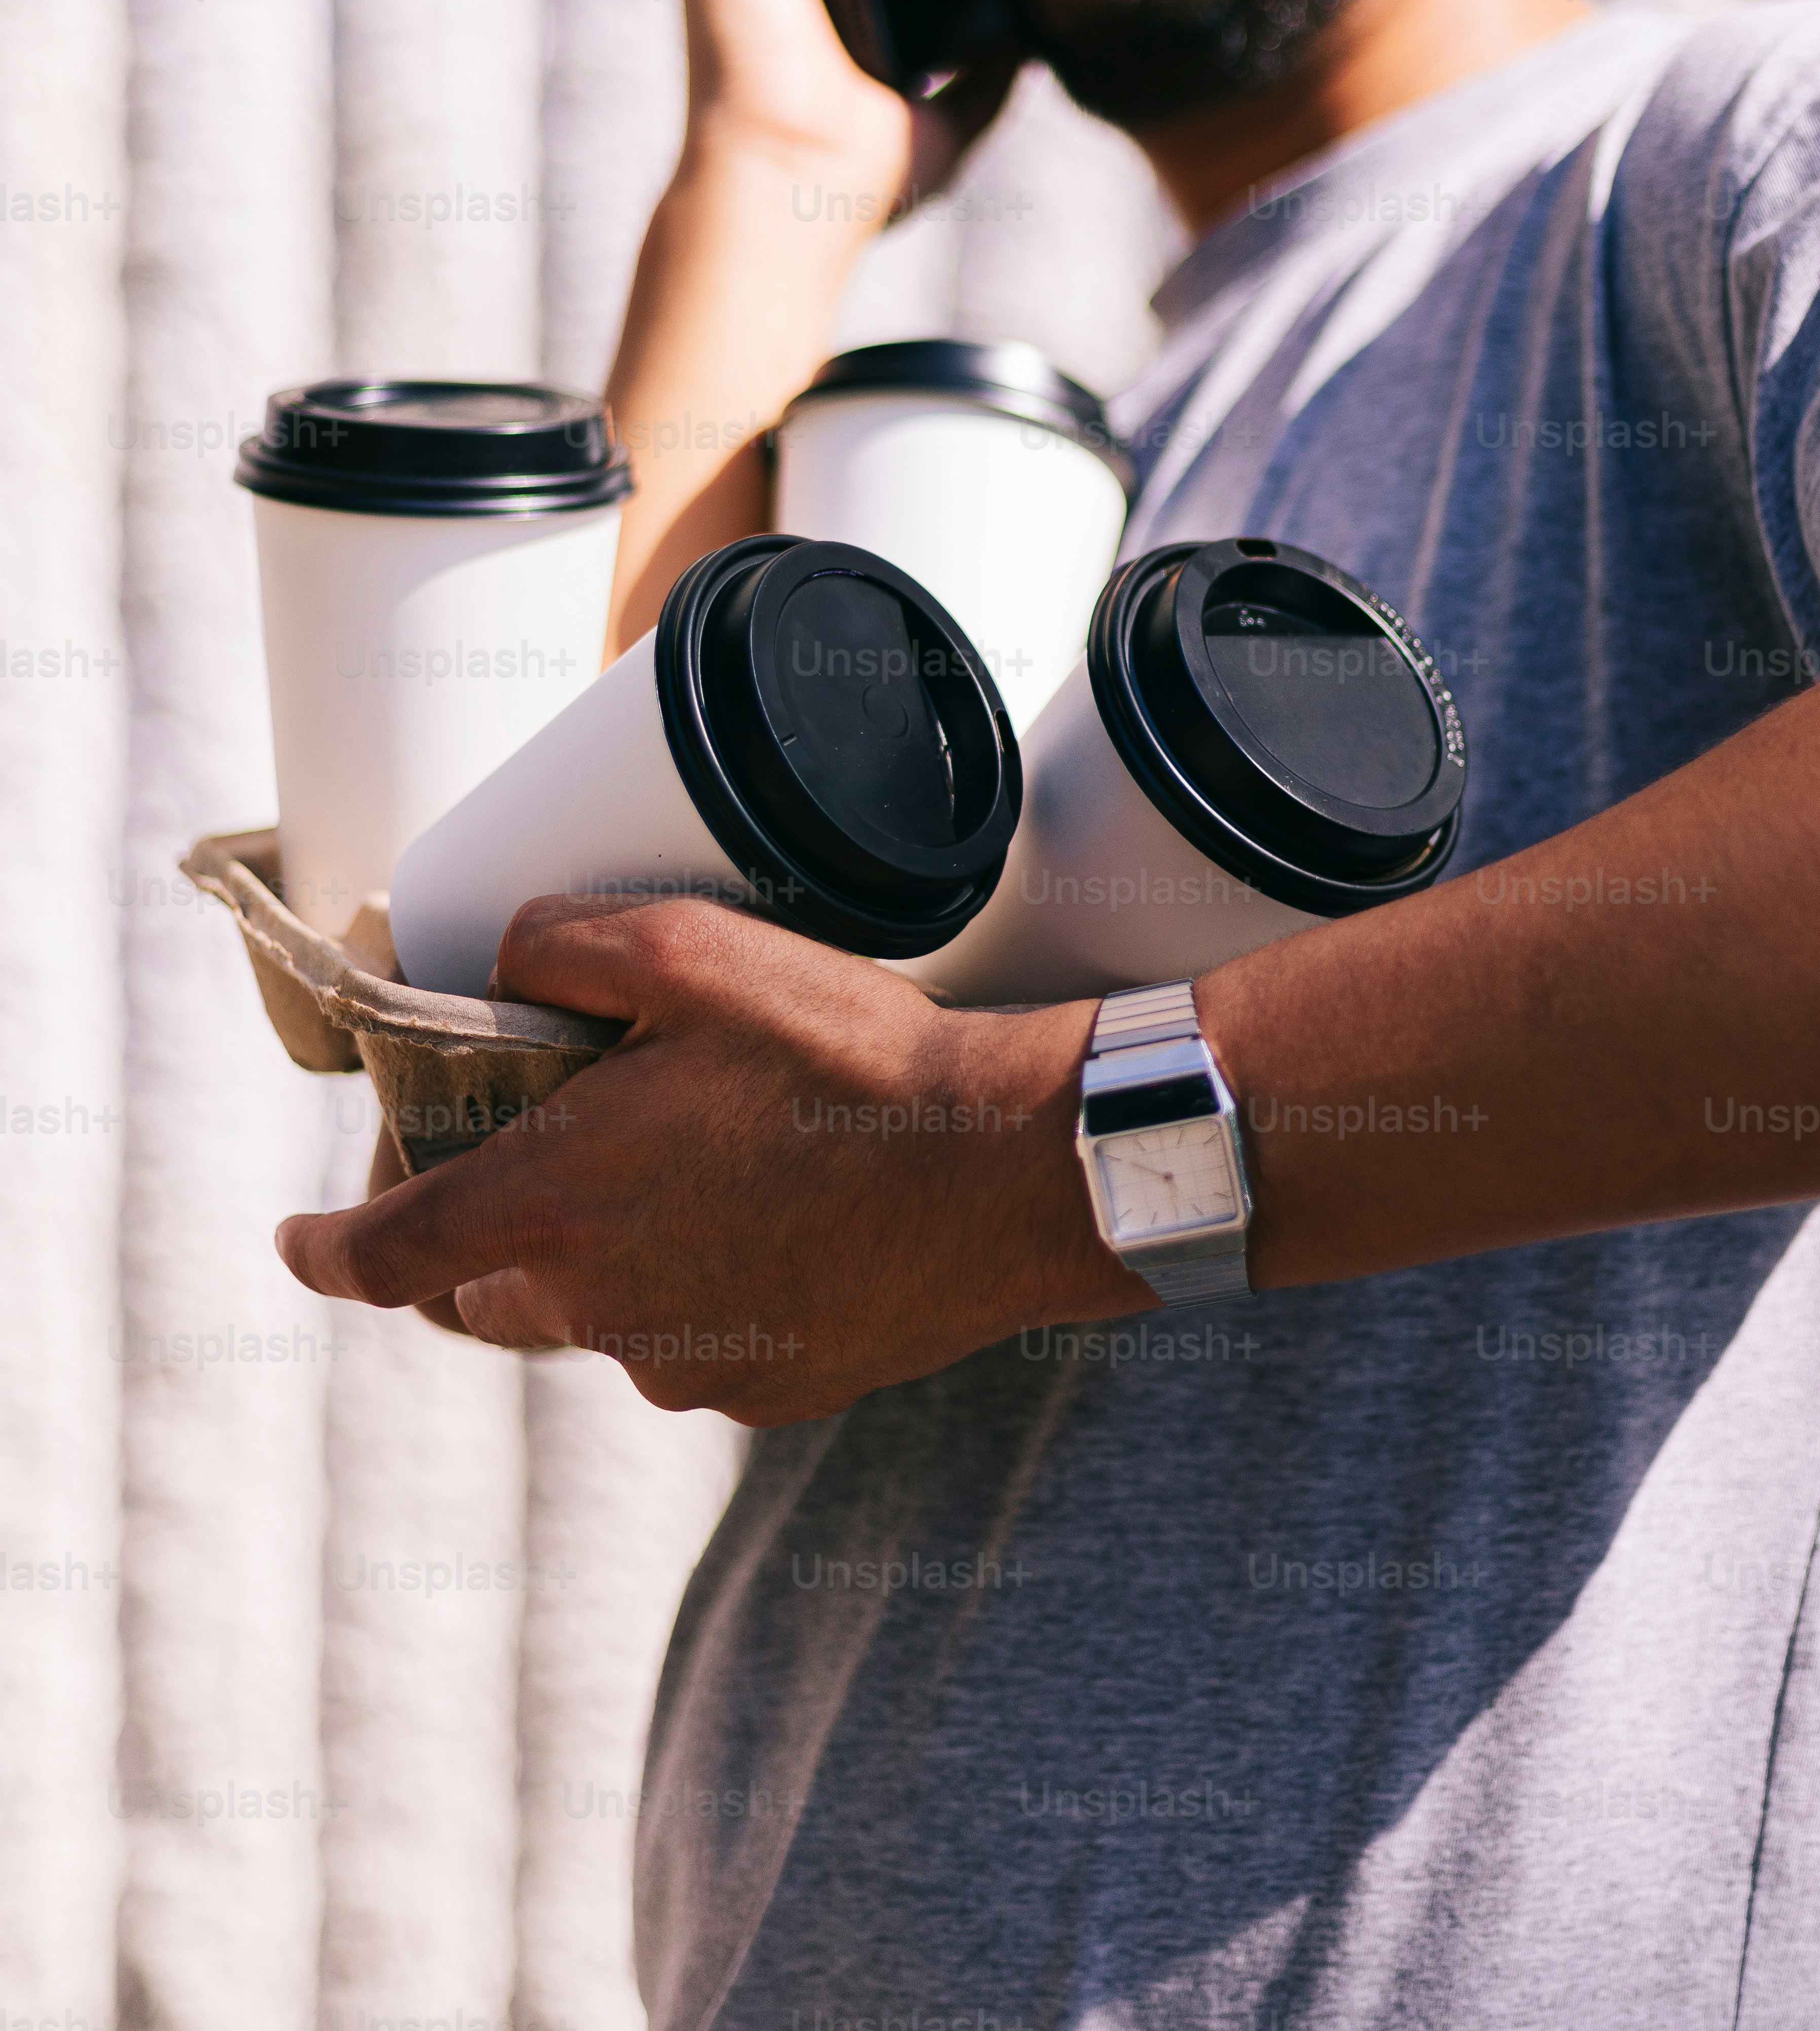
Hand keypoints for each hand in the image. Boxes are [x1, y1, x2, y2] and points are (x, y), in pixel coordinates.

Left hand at [276, 896, 1129, 1421]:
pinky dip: (710, 1288)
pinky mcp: (766, 1394)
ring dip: (620, 1252)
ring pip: (602, 1314)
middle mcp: (596, 1309)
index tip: (296, 1244)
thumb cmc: (842, 1055)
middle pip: (488, 1291)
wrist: (1004, 1170)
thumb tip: (508, 958)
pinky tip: (780, 1218)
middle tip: (544, 1157)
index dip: (322, 1252)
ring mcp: (681, 1366)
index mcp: (549, 1208)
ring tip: (709, 1165)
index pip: (382, 1259)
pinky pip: (698, 1343)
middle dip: (486, 1237)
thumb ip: (564, 945)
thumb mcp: (691, 950)